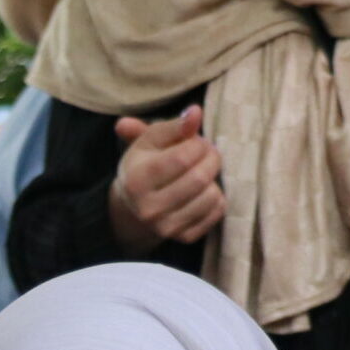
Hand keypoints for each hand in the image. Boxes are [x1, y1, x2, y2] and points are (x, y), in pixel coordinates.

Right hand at [108, 104, 225, 253]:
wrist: (133, 206)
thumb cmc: (146, 164)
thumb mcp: (150, 141)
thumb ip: (173, 126)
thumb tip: (195, 112)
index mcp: (137, 179)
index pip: (184, 156)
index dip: (198, 143)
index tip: (196, 141)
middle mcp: (148, 208)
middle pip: (200, 177)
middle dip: (211, 158)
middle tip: (206, 154)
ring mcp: (166, 227)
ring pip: (212, 196)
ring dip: (214, 179)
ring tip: (202, 173)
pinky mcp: (183, 237)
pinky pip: (217, 212)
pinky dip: (217, 198)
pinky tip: (202, 193)